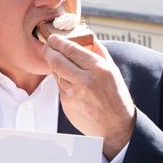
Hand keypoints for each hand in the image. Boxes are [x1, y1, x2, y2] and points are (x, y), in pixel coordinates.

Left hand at [43, 35, 135, 158]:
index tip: (53, 38)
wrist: (114, 127)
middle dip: (49, 51)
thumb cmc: (116, 97)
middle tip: (46, 46)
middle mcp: (84, 80)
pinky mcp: (66, 103)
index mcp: (98, 69)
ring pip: (56, 74)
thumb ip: (99, 52)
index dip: (58, 42)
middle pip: (57, 60)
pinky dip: (61, 81)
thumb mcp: (113, 71)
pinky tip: (68, 81)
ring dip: (54, 67)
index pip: (71, 50)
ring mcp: (73, 93)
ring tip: (57, 61)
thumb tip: (87, 35)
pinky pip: (59, 87)